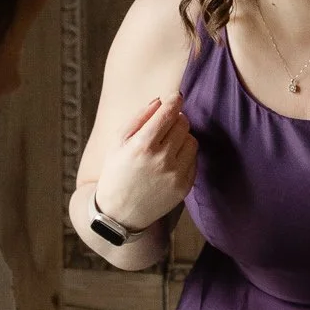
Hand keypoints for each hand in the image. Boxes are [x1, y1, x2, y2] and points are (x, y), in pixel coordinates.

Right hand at [92, 95, 196, 231]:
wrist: (120, 213)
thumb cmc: (116, 172)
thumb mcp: (117, 142)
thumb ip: (139, 118)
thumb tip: (161, 101)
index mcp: (142, 146)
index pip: (168, 113)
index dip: (174, 101)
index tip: (176, 97)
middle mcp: (162, 160)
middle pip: (183, 124)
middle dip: (176, 119)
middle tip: (166, 125)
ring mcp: (175, 175)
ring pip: (192, 140)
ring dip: (182, 137)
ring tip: (167, 144)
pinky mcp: (185, 186)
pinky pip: (194, 159)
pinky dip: (185, 155)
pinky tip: (170, 161)